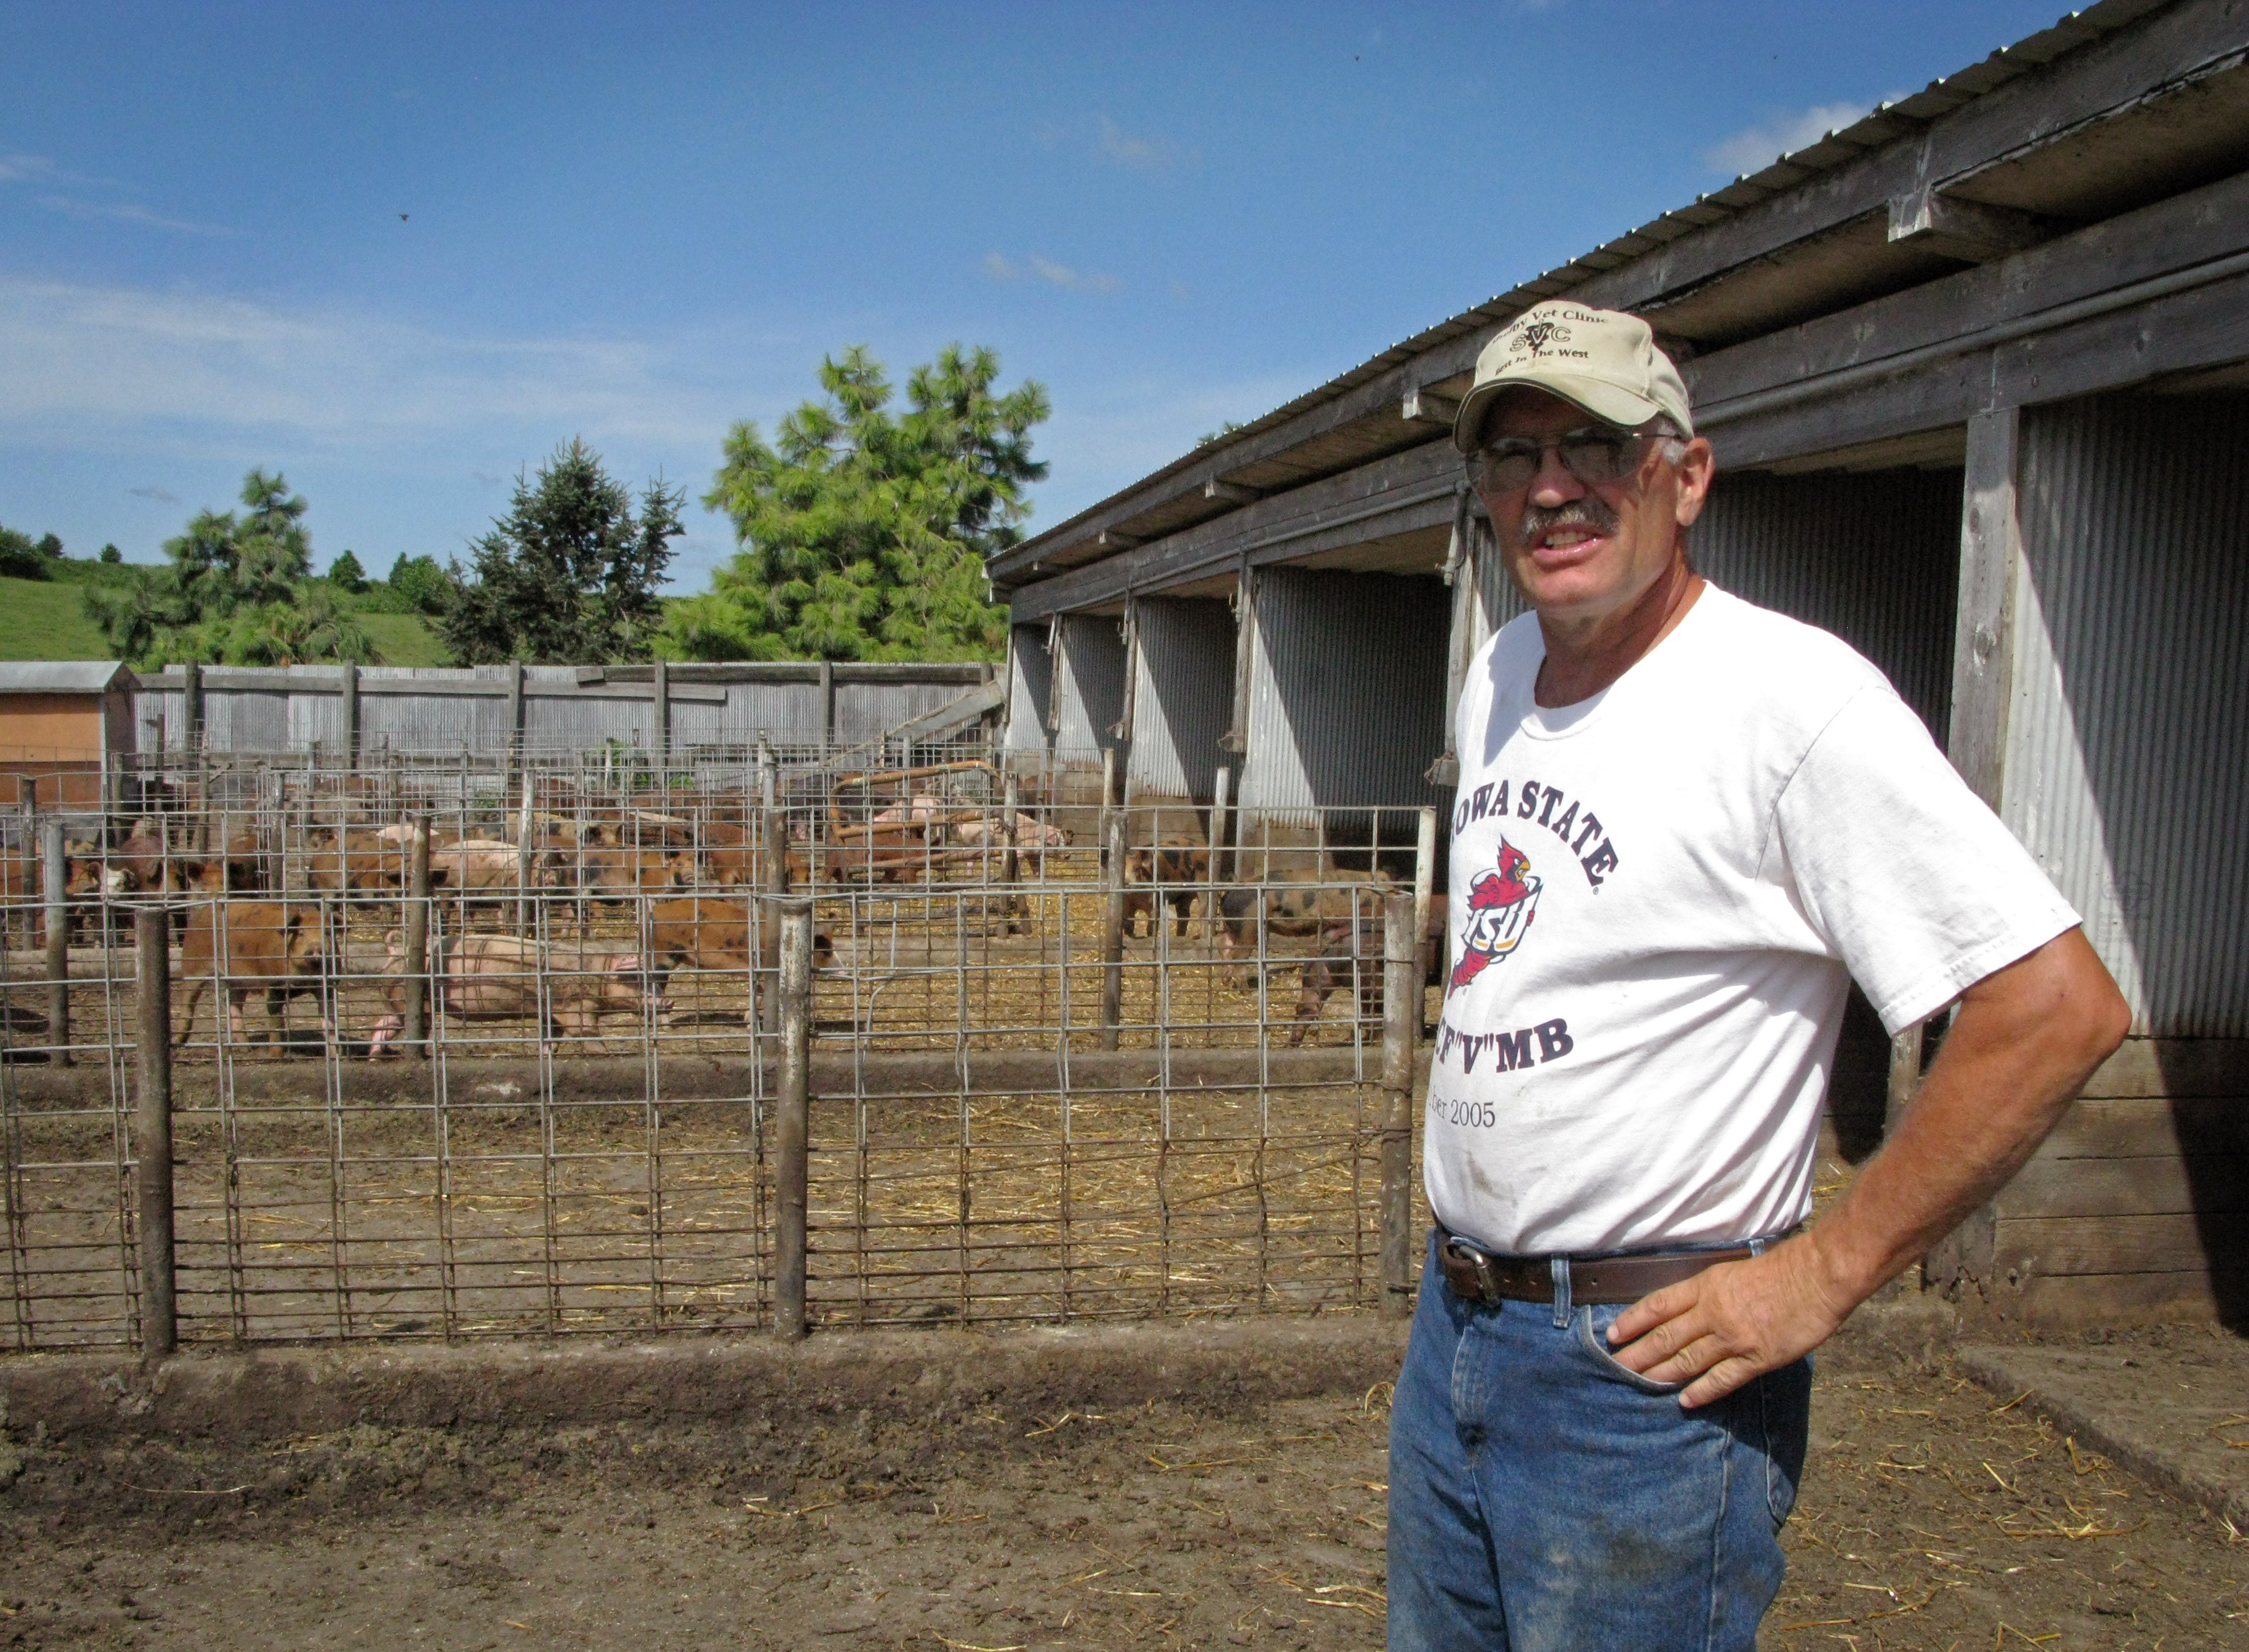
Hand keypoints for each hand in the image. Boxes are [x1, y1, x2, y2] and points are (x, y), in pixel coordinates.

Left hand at [1603, 1236, 1854, 1407]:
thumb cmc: (1781, 1269)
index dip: (1633, 1321)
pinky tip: (1685, 1400)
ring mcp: (1734, 1337)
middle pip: (1666, 1336)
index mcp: (1706, 1286)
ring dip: (1661, 1373)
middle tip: (1616, 1367)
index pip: (1658, 1305)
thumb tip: (1686, 1310)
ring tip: (1639, 1383)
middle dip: (1638, 1353)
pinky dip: (1702, 1391)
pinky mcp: (1757, 1358)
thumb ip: (1709, 1292)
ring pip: (1688, 1359)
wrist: (1818, 1275)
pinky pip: (1723, 1379)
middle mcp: (1713, 1312)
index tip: (1613, 1334)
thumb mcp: (1733, 1272)